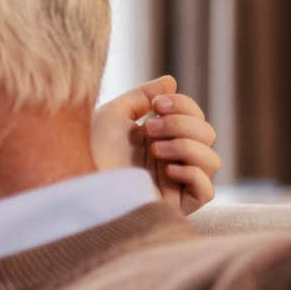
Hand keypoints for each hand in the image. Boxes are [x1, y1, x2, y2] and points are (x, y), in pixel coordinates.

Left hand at [90, 75, 221, 213]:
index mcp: (160, 140)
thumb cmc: (88, 150)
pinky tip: (167, 170)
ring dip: (187, 147)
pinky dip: (193, 174)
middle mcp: (171, 162)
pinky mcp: (176, 208)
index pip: (196, 118)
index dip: (184, 106)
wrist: (77, 185)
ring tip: (155, 150)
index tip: (157, 105)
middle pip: (208, 135)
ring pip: (213, 161)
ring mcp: (175, 186)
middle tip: (150, 129)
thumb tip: (171, 82)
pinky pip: (207, 192)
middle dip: (182, 125)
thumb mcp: (113, 115)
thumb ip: (142, 96)